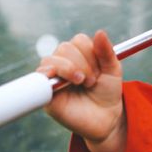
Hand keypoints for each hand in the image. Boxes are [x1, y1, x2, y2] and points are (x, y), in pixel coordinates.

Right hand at [36, 29, 124, 144]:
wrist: (106, 119)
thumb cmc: (107, 93)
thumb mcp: (113, 71)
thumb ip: (106, 52)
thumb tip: (100, 32)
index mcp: (80, 55)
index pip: (78, 40)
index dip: (90, 52)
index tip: (100, 69)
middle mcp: (64, 63)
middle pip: (64, 47)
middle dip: (82, 62)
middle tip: (92, 80)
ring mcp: (54, 77)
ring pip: (51, 59)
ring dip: (69, 68)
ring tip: (83, 83)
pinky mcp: (45, 93)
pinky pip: (39, 77)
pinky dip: (49, 75)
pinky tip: (64, 83)